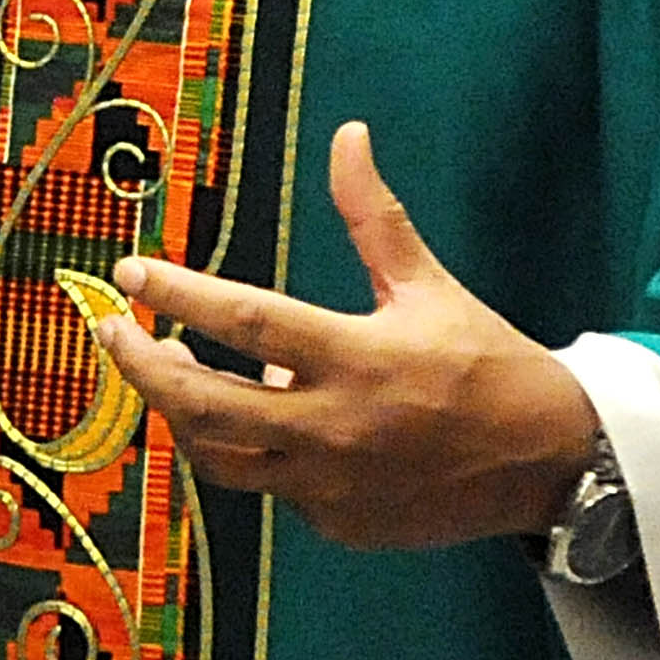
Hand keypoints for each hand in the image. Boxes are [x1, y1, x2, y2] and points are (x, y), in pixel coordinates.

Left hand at [89, 121, 597, 550]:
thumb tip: (348, 135)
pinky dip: (249, 451)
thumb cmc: (484, 362)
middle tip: (112, 332)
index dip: (177, 295)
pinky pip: (267, 488)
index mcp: (357, 358)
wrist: (547, 461)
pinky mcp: (336, 523)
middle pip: (202, 405)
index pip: (244, 322)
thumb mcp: (427, 284)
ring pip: (218, 457)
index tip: (129, 272)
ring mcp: (330, 485)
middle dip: (142, 368)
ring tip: (171, 369)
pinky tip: (251, 417)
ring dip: (180, 414)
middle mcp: (334, 428)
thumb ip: (372, 216)